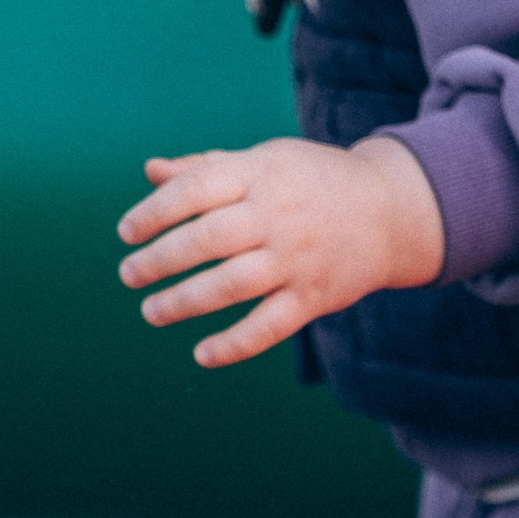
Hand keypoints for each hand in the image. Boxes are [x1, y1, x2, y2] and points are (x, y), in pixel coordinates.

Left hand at [116, 137, 445, 368]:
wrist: (391, 211)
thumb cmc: (312, 182)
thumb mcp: (265, 161)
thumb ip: (207, 168)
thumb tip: (150, 172)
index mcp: (260, 174)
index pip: (196, 190)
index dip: (155, 212)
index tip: (127, 232)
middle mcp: (278, 215)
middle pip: (209, 239)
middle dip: (161, 259)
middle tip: (128, 274)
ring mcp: (297, 258)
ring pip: (232, 285)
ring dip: (185, 302)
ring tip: (151, 311)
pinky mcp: (315, 296)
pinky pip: (269, 326)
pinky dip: (235, 345)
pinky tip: (202, 355)